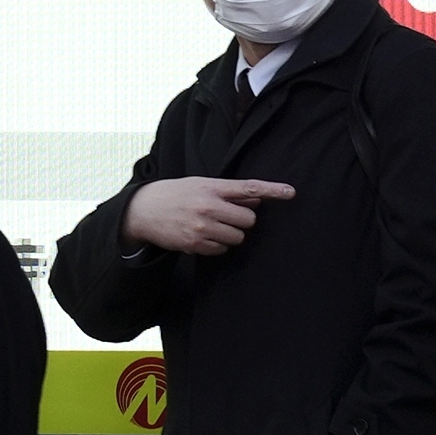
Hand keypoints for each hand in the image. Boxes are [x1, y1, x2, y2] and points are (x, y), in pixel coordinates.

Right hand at [122, 177, 294, 254]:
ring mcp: (203, 227)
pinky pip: (222, 249)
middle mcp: (209, 206)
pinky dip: (217, 245)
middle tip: (226, 216)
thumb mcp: (201, 184)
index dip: (273, 190)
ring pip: (237, 238)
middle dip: (242, 220)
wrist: (144, 210)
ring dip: (231, 234)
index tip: (291, 192)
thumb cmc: (177, 194)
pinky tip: (202, 235)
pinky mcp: (196, 244)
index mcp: (212, 187)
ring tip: (212, 226)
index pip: (249, 188)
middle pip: (249, 220)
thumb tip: (257, 198)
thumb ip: (229, 192)